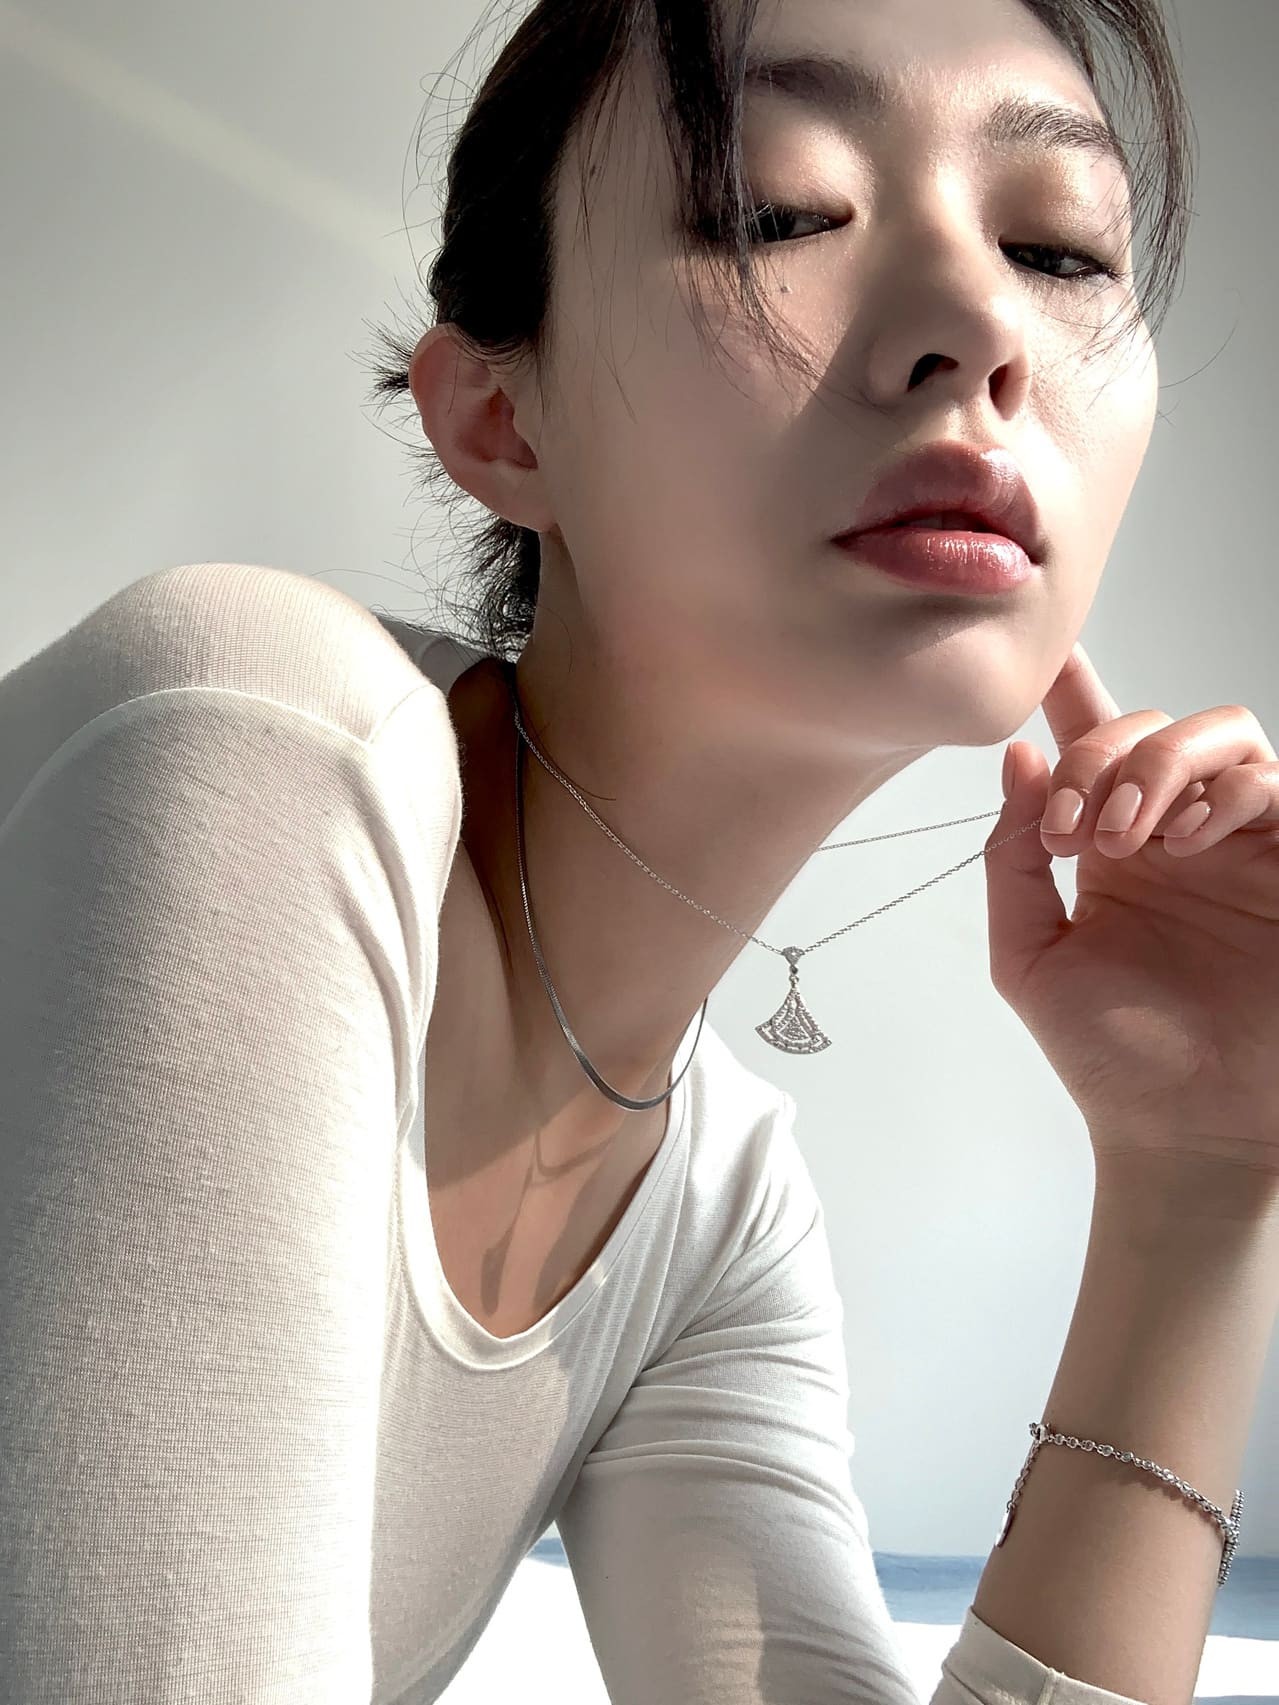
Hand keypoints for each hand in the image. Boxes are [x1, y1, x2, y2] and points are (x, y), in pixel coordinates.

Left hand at [983, 642, 1278, 1178]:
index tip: (1050, 648)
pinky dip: (1227, 792)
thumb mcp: (1028, 955)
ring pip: (1223, 733)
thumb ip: (1013, 856)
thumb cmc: (1107, 1057)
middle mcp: (1173, 831)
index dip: (1074, 689)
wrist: (1182, 1130)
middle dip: (1103, 758)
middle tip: (1076, 835)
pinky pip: (1273, 784)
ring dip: (1163, 767)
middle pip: (1152, 725)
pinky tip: (1187, 843)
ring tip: (1131, 842)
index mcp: (1108, 843)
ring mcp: (1238, 845)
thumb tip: (1019, 758)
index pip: (1092, 744)